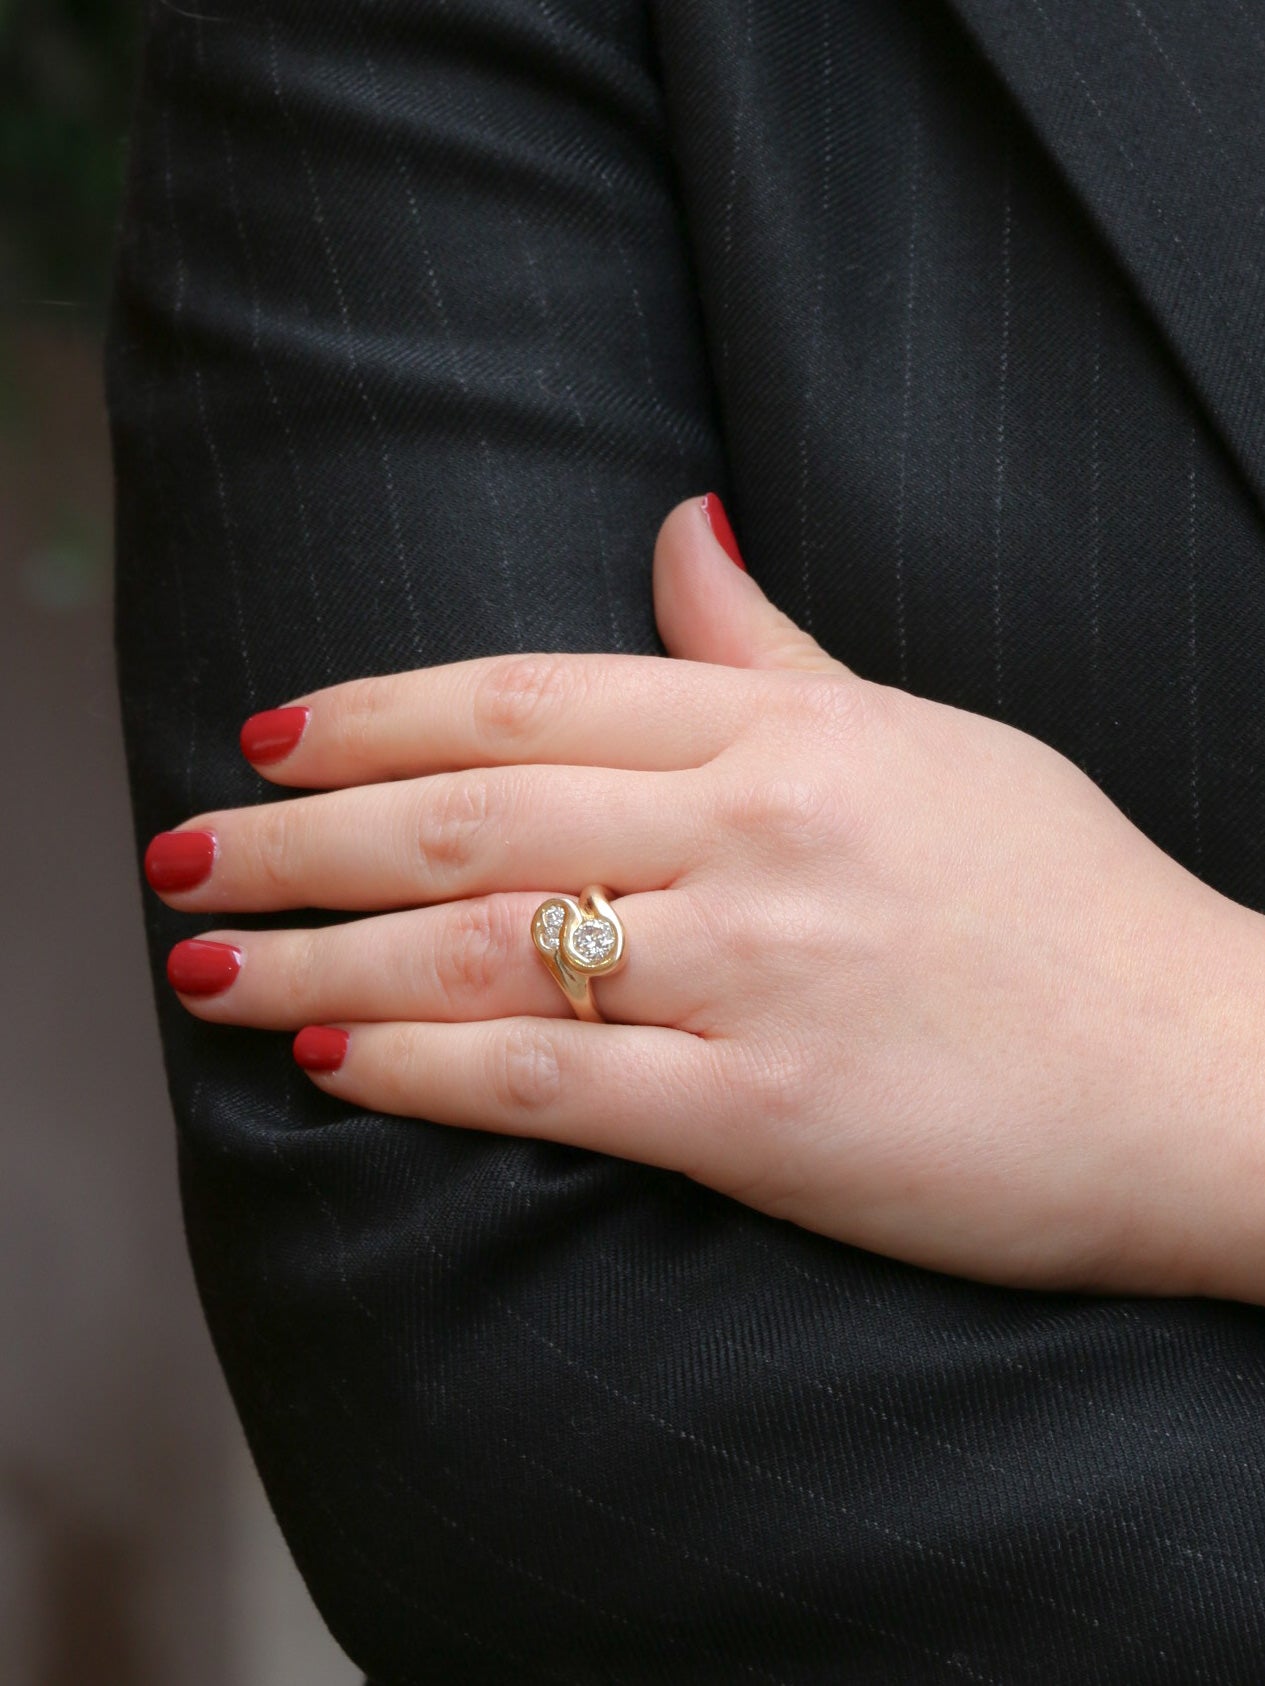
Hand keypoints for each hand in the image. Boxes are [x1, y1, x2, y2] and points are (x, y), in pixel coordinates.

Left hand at [144, 494, 1264, 1300]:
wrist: (1206, 1071)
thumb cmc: (1068, 901)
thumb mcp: (927, 735)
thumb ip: (776, 652)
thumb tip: (680, 528)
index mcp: (791, 732)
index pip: (526, 696)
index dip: (372, 715)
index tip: (268, 740)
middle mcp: (756, 835)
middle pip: (467, 817)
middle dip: (295, 840)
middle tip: (181, 856)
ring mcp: (759, 974)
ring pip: (481, 952)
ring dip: (318, 962)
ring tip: (207, 967)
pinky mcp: (770, 1116)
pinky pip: (554, 1085)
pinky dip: (425, 1075)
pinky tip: (333, 1066)